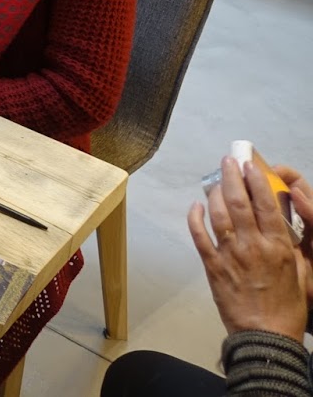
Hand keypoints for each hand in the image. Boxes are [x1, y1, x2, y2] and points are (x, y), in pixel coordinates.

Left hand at [189, 157, 308, 340]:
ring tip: (216, 181)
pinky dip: (195, 218)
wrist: (266, 335)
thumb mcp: (303, 272)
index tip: (250, 166)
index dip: (256, 180)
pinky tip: (196, 206)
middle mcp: (254, 245)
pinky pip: (200, 236)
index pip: (266, 203)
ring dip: (215, 193)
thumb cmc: (288, 306)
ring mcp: (230, 255)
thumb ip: (293, 245)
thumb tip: (283, 222)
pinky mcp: (212, 266)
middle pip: (239, 202)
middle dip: (232, 177)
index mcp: (278, 245)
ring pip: (218, 214)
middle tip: (228, 162)